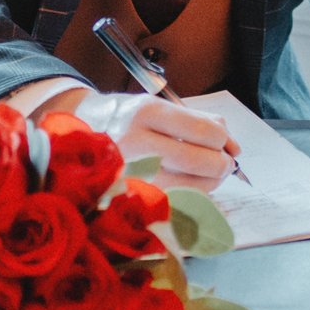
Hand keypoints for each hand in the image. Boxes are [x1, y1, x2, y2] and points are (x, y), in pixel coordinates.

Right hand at [36, 87, 240, 184]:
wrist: (76, 133)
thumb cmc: (126, 119)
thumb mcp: (156, 105)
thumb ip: (198, 120)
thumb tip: (233, 145)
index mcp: (146, 112)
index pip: (202, 129)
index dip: (222, 140)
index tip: (225, 144)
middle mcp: (135, 141)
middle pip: (198, 160)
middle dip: (220, 164)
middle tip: (224, 164)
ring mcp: (129, 172)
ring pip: (187, 187)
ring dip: (208, 184)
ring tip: (209, 176)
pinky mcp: (126, 196)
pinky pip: (170, 203)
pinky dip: (188, 198)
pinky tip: (189, 188)